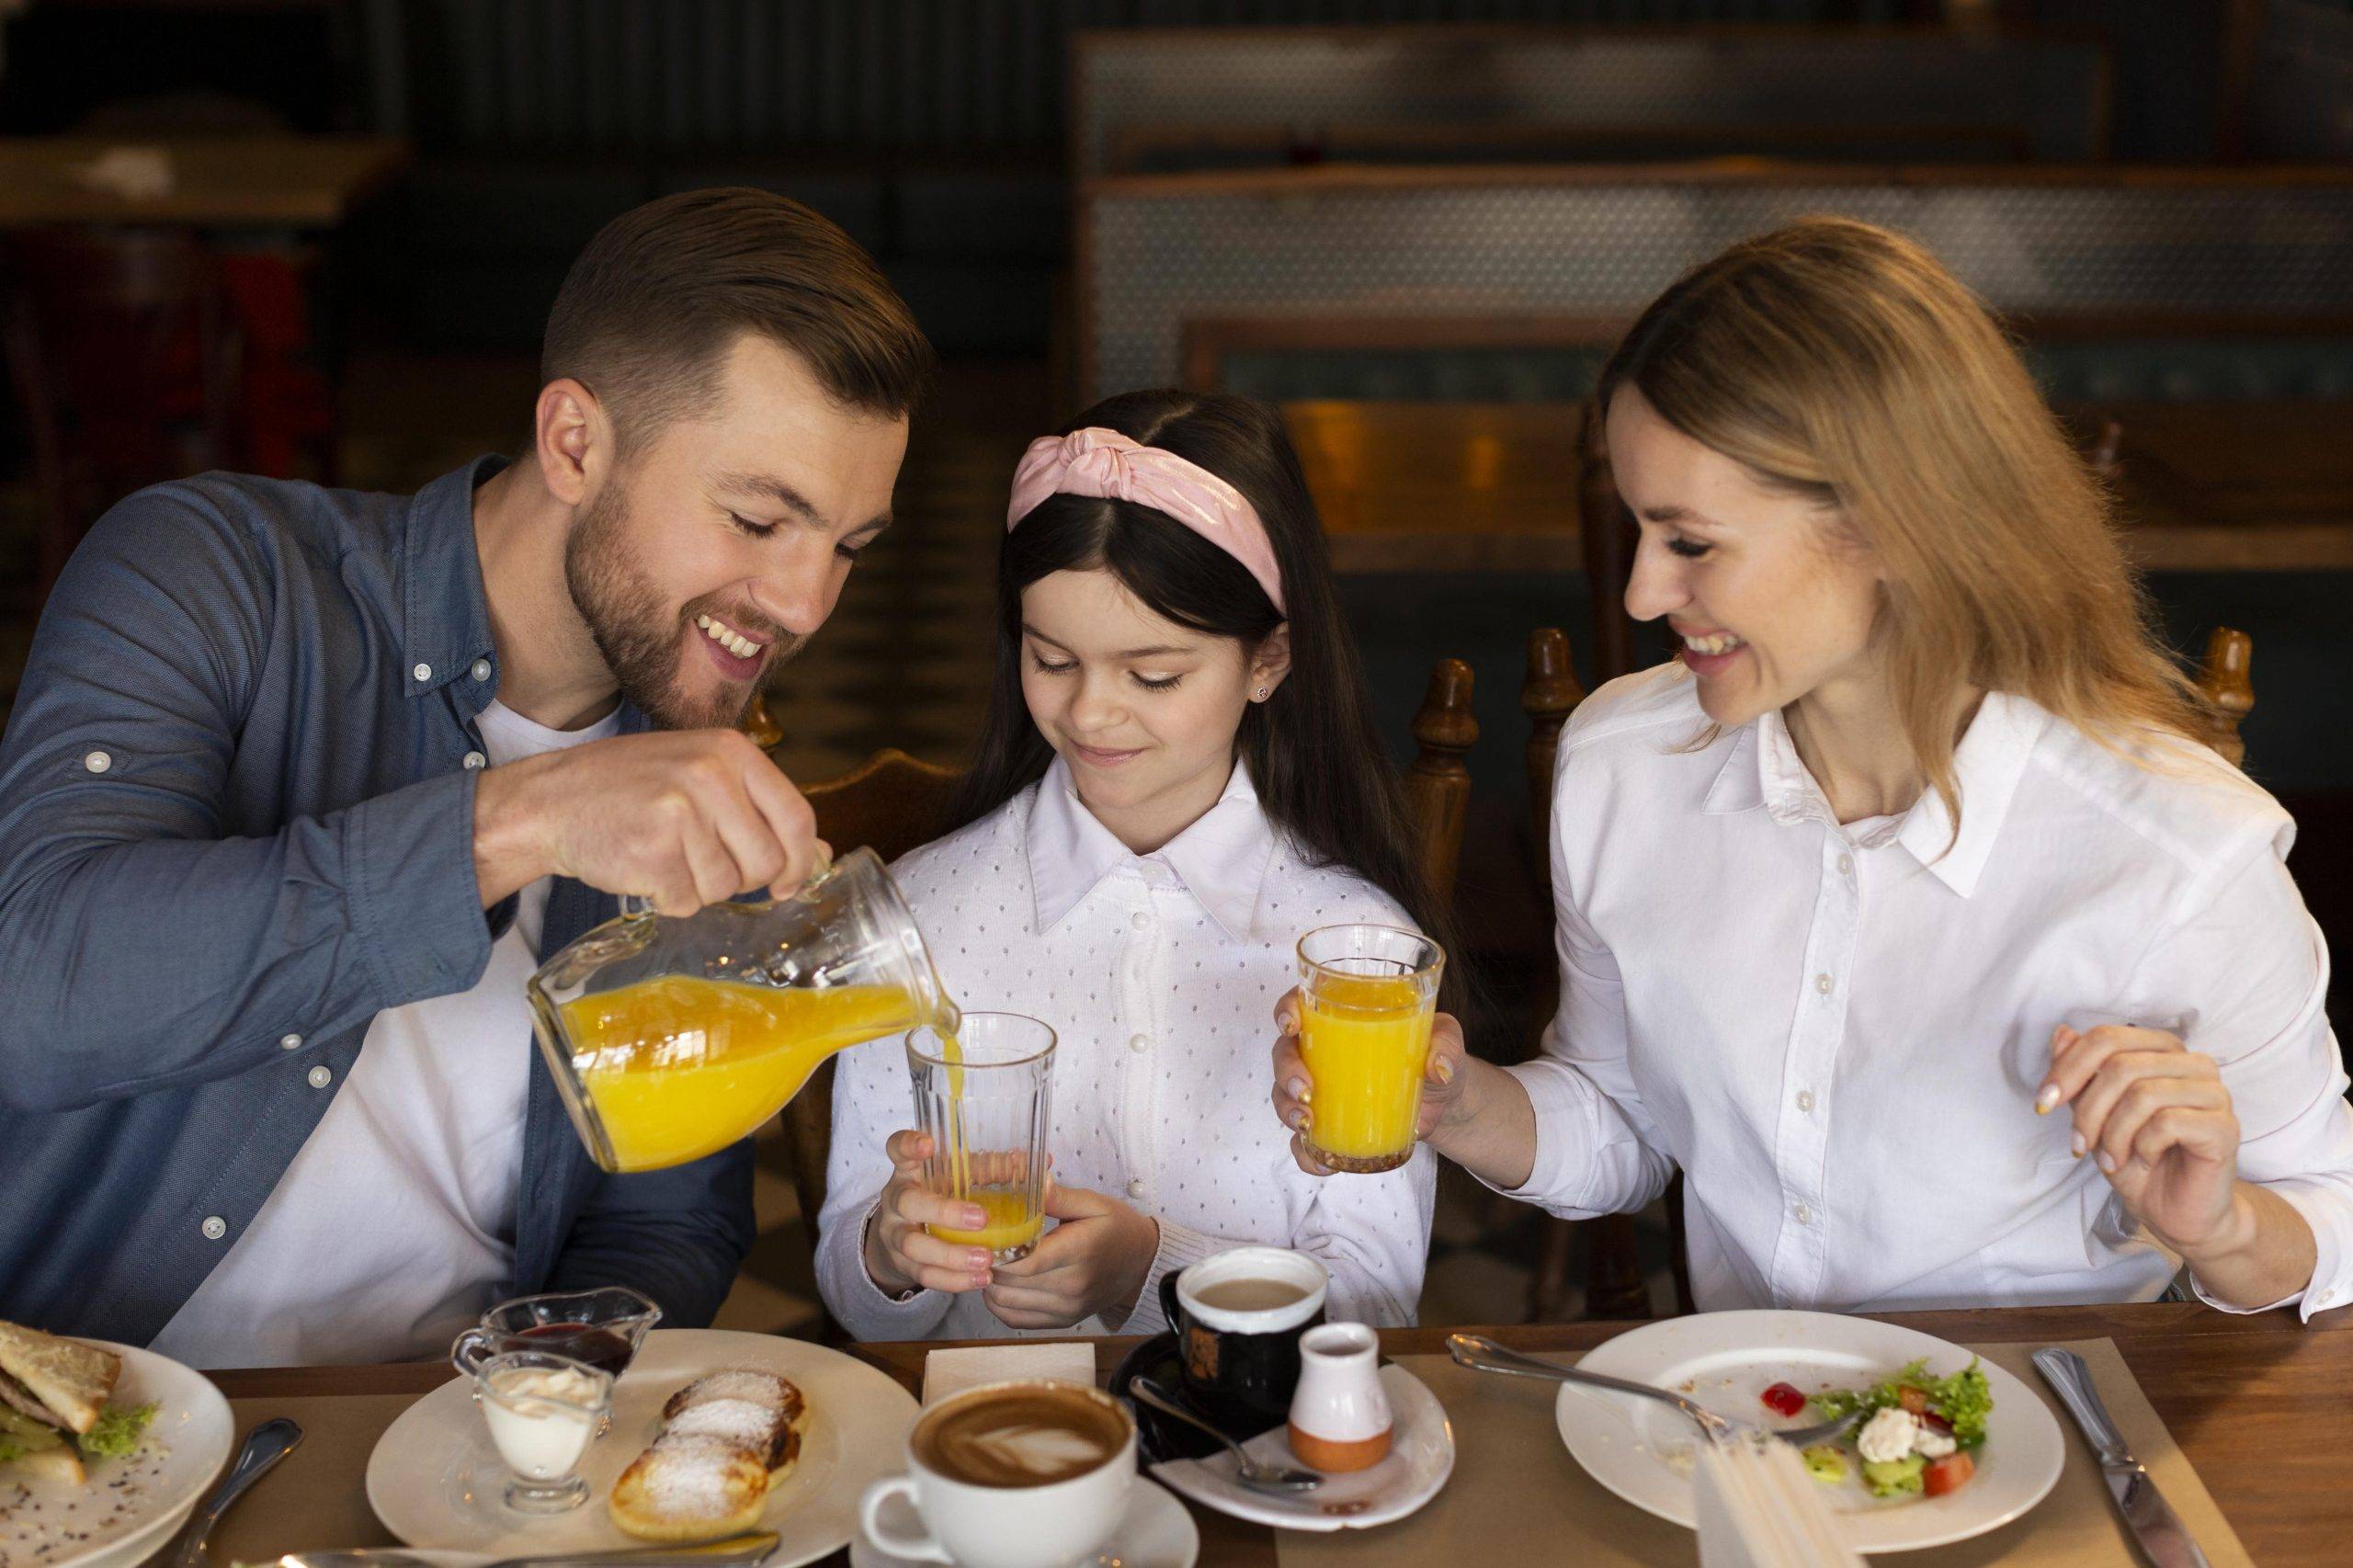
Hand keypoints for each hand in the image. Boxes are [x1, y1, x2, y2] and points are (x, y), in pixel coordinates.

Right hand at [472, 728, 825, 911]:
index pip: (797, 817)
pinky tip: (643, 869)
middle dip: (741, 879)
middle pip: (766, 862)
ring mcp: (681, 812)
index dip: (800, 861)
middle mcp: (710, 775)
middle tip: (701, 863)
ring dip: (697, 888)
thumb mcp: (702, 775)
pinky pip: (685, 903)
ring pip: (725, 887)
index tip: (788, 884)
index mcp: (732, 751)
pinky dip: (666, 899)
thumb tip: (822, 855)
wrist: (551, 799)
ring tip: (664, 856)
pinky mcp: (652, 852)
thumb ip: (760, 810)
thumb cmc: (632, 789)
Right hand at [861, 1131, 997, 1297]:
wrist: (900, 1236)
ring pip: (914, 1246)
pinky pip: (924, 1275)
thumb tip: (1039, 1159)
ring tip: (986, 1258)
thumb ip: (987, 1168)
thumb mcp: (952, 1178)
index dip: (908, 1145)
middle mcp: (896, 1201)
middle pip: (907, 1203)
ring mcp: (895, 1235)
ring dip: (952, 1255)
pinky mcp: (902, 1264)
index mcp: (908, 1171)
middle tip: (981, 1219)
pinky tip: (980, 1278)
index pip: (897, 1149)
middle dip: (944, 1212)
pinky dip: (953, 1280)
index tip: (929, 1144)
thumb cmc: (936, 1196)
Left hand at [982, 1183, 1159, 1329]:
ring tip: (989, 1262)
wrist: (1141, 1264)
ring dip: (989, 1284)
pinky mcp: (1062, 1321)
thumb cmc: (1117, 1228)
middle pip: (1009, 1284)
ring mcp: (1066, 1308)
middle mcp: (1072, 1286)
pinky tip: (1001, 1283)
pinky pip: (1015, 1319)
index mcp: (1079, 1252)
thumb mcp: (1093, 1203)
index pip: (1024, 1262)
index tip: (986, 1236)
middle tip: (980, 1245)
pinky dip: (999, 1304)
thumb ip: (1058, 1196)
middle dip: (987, 1264)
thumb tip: (1033, 1180)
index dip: (997, 1252)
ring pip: (1005, 1304)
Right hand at [1271, 989, 1466, 1176]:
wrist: (1446, 1102)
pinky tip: (1320, 1162)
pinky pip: (1305, 1139)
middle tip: (1306, 1090)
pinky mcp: (1331, 1123)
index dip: (1286, 1011)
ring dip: (1287, 1109)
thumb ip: (1446, 1045)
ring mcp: (1323, 1089)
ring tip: (1307, 1124)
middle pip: (1285, 1053)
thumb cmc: (1436, 1056)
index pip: (1300, 1004)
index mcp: (1342, 1017)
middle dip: (1286, 1072)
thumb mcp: (1448, 1040)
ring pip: (1285, 1095)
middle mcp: (1322, 1051)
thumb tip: (1438, 1068)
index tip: (1291, 1026)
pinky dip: (1305, 1152)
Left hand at [2039, 1024, 2243, 1254]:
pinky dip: (2143, 1146)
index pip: (2107, 1037)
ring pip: (2143, 1094)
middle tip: (2080, 1145)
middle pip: (2121, 1065)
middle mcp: (2193, 1063)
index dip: (2067, 1068)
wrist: (2174, 1211)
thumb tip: (2061, 1034)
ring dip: (2114, 1134)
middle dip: (2088, 1110)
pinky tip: (2146, 1160)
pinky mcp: (2224, 1126)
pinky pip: (2168, 1123)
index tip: (2043, 1102)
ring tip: (2112, 1159)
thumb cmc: (2135, 1159)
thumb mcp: (2095, 1114)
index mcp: (2162, 1050)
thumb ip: (2081, 1073)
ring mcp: (2214, 1093)